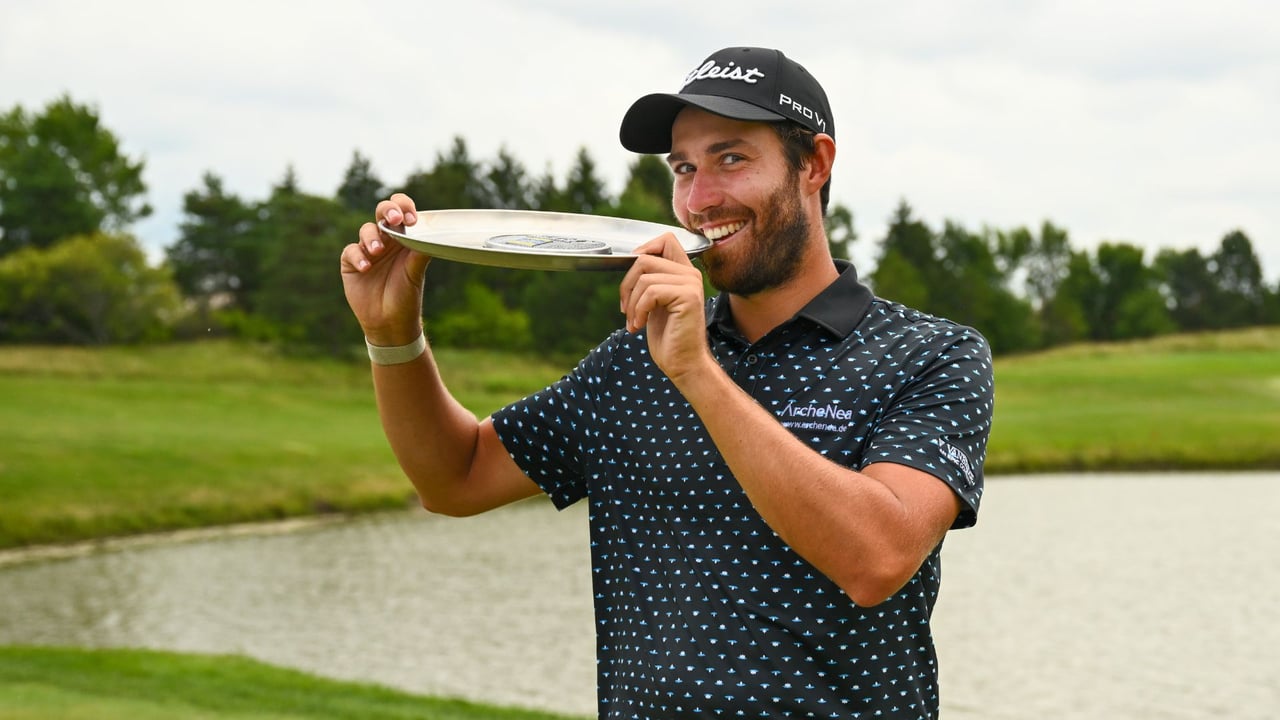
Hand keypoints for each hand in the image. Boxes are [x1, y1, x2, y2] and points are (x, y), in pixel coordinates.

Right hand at [340, 193, 431, 345]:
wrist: (389, 323)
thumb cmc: (407, 297)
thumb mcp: (416, 273)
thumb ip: (421, 252)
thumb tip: (431, 236)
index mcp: (404, 238)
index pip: (402, 211)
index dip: (404, 207)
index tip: (410, 219)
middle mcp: (386, 240)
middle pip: (382, 212)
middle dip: (387, 211)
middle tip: (394, 220)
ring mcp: (368, 250)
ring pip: (366, 230)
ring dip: (372, 238)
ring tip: (378, 252)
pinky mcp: (352, 262)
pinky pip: (351, 250)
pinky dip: (358, 256)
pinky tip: (366, 267)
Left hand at [619, 233, 712, 383]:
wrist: (683, 364)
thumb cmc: (668, 338)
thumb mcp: (654, 303)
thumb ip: (649, 281)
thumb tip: (631, 260)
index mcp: (683, 273)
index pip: (664, 239)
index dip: (643, 250)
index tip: (632, 279)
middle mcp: (690, 274)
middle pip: (645, 258)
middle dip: (627, 284)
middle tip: (626, 309)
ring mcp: (690, 283)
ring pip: (644, 276)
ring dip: (631, 303)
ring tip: (634, 322)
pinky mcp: (688, 296)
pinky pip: (650, 292)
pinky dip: (638, 310)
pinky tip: (640, 326)